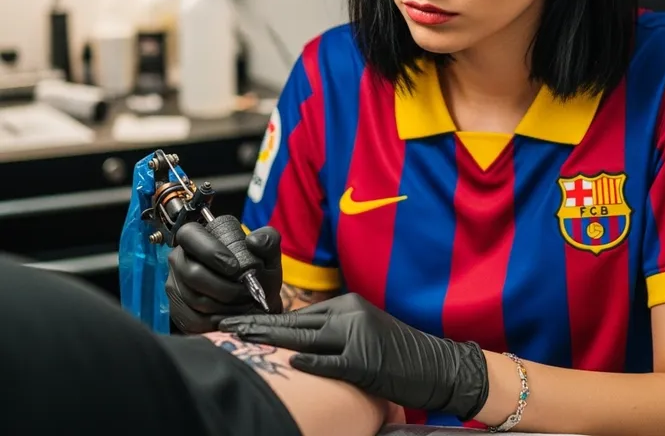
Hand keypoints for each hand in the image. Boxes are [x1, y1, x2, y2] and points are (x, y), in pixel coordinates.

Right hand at [166, 223, 282, 332]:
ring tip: (244, 303)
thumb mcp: (268, 255)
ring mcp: (175, 286)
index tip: (235, 267)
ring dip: (225, 304)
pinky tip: (233, 316)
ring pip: (194, 299)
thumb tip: (253, 240)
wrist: (255, 303)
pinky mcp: (178, 311)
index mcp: (197, 237)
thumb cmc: (258, 274)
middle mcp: (179, 259)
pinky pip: (193, 320)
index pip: (189, 235)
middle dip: (225, 286)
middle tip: (246, 291)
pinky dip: (218, 320)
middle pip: (193, 273)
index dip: (210, 251)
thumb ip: (268, 240)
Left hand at [220, 293, 488, 420]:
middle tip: (223, 326)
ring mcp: (357, 335)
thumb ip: (332, 331)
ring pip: (305, 337)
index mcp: (347, 304)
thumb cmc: (397, 353)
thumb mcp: (364, 331)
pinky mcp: (365, 359)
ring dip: (270, 339)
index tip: (237, 320)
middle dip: (256, 325)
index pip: (298, 313)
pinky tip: (290, 363)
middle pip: (294, 322)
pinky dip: (311, 363)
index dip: (265, 318)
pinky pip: (331, 361)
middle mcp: (349, 313)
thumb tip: (296, 340)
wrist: (436, 364)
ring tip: (241, 340)